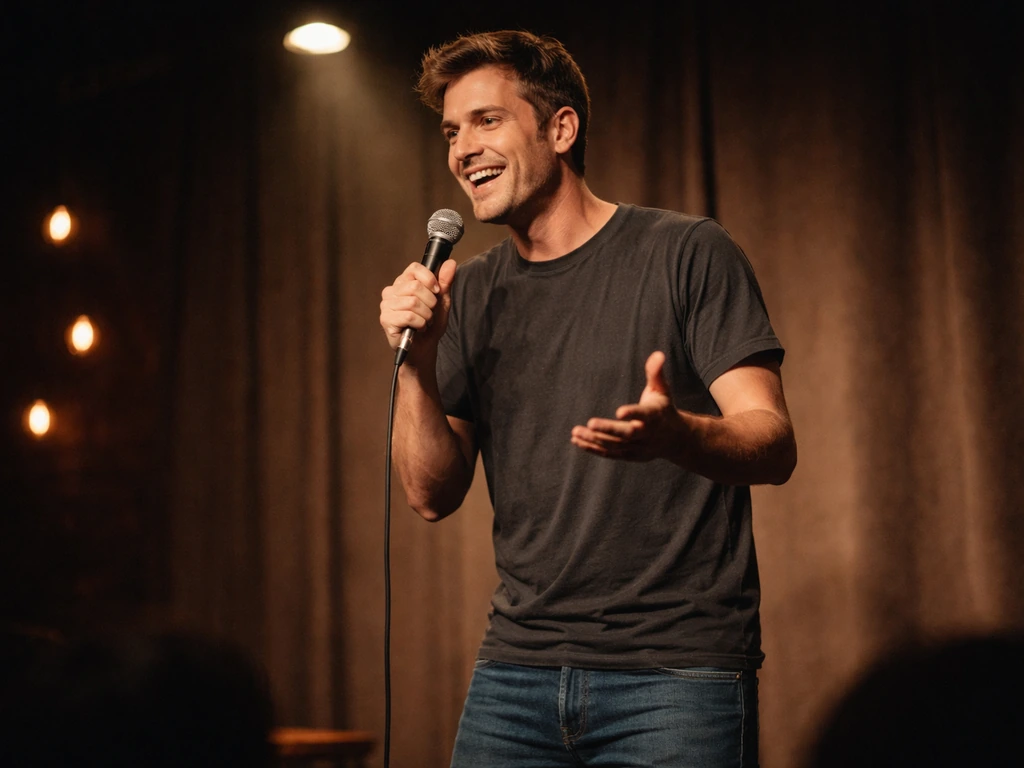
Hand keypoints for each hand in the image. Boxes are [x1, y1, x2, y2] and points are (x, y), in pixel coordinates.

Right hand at [379, 259, 456, 360]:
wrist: (425, 348)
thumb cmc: (431, 324)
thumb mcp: (442, 302)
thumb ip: (445, 282)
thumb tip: (451, 263)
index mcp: (404, 282)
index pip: (414, 268)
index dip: (429, 279)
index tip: (437, 291)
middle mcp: (392, 291)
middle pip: (415, 287)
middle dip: (430, 302)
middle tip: (431, 313)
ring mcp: (386, 305)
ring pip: (413, 302)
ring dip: (426, 315)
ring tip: (425, 321)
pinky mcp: (385, 319)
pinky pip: (408, 316)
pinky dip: (420, 323)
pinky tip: (419, 328)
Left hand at [570, 351, 691, 462]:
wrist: (676, 439)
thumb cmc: (663, 409)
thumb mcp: (662, 390)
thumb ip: (656, 373)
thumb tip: (658, 354)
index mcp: (655, 416)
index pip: (644, 415)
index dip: (633, 413)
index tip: (619, 412)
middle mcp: (647, 434)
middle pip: (627, 434)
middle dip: (608, 429)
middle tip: (590, 423)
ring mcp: (638, 448)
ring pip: (615, 446)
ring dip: (595, 439)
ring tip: (576, 431)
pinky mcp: (629, 456)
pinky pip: (610, 454)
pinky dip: (593, 448)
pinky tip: (577, 440)